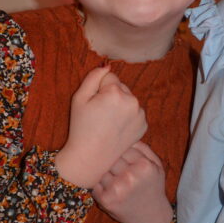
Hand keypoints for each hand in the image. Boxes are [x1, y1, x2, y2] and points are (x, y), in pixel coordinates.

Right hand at [55, 66, 145, 187]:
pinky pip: (135, 112)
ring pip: (129, 100)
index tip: (94, 103)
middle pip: (121, 87)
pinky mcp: (144, 125)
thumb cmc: (81, 127)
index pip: (109, 77)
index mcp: (116, 93)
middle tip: (100, 114)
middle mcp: (132, 101)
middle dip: (112, 95)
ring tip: (108, 122)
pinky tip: (117, 128)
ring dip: (121, 105)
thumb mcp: (79, 98)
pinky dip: (128, 117)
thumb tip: (107, 65)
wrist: (91, 157)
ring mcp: (140, 115)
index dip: (99, 89)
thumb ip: (93, 77)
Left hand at [91, 142, 171, 222]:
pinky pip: (94, 182)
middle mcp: (130, 177)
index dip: (119, 149)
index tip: (118, 152)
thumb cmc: (153, 188)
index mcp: (144, 166)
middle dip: (110, 158)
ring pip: (101, 168)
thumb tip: (126, 135)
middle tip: (112, 162)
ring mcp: (116, 189)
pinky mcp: (105, 199)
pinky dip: (98, 182)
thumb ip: (144, 149)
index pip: (123, 147)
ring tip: (112, 176)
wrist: (150, 218)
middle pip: (110, 156)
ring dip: (103, 170)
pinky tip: (107, 186)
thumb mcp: (157, 167)